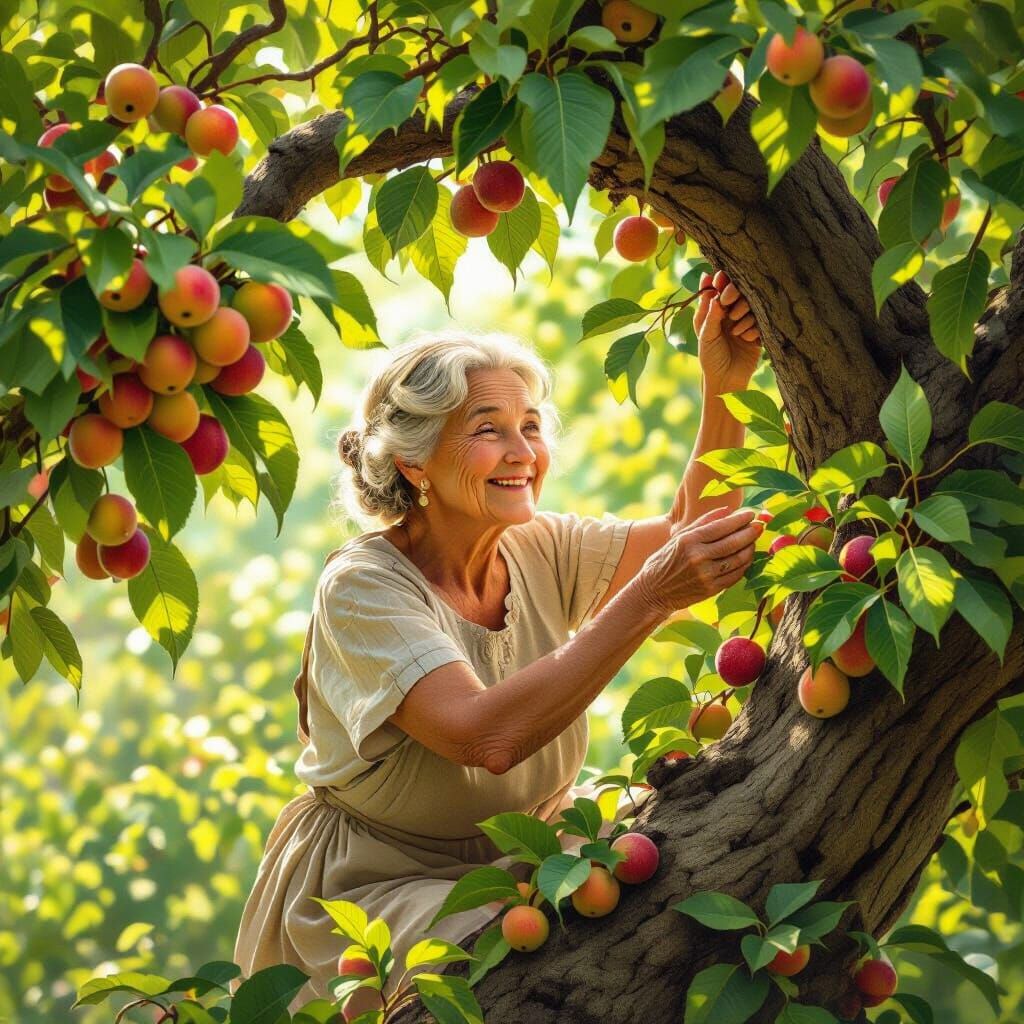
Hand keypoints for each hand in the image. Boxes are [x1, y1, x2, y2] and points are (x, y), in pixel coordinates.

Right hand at [635, 507, 763, 618]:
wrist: (653, 592)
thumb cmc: (664, 561)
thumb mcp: (678, 538)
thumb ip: (702, 522)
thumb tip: (728, 511)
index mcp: (688, 541)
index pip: (721, 526)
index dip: (740, 519)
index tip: (751, 514)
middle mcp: (698, 557)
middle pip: (734, 542)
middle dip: (750, 532)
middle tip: (760, 526)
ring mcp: (706, 575)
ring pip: (738, 559)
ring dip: (750, 548)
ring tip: (753, 541)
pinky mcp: (711, 589)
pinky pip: (735, 575)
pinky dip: (744, 565)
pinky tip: (746, 558)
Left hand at [695, 269, 761, 394]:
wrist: (727, 381)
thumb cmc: (711, 358)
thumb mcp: (706, 335)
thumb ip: (709, 312)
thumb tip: (709, 285)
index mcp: (715, 311)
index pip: (720, 288)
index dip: (722, 281)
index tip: (721, 279)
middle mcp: (731, 313)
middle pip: (739, 290)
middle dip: (734, 294)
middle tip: (729, 305)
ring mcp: (746, 321)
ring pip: (751, 303)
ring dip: (744, 314)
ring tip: (735, 332)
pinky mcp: (759, 331)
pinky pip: (761, 320)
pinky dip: (753, 327)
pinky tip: (746, 339)